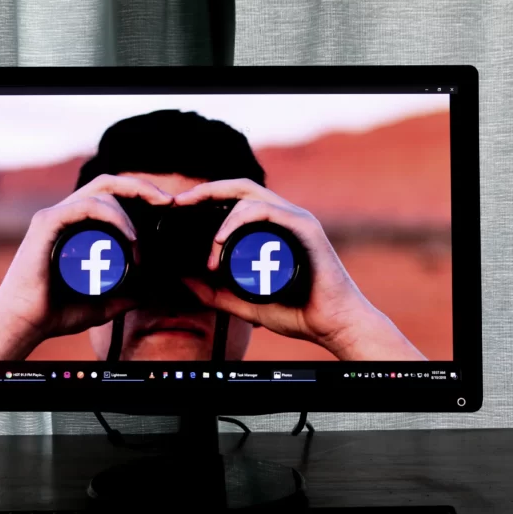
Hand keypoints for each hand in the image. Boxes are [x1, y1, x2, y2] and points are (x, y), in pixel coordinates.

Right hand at [0, 175, 172, 359]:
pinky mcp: (46, 223)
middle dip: (142, 187)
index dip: (140, 194)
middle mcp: (64, 214)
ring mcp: (54, 216)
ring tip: (140, 244)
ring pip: (101, 193)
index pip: (111, 195)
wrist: (24, 324)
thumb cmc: (54, 313)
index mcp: (75, 226)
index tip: (167, 208)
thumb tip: (144, 293)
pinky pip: (85, 206)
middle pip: (108, 183)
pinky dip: (113, 216)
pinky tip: (130, 237)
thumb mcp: (100, 304)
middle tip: (168, 202)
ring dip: (129, 214)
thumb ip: (121, 298)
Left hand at [175, 179, 425, 360]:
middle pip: (240, 187)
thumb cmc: (298, 312)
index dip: (207, 197)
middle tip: (179, 202)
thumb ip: (215, 293)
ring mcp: (296, 219)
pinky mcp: (305, 228)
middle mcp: (285, 217)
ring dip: (221, 221)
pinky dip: (238, 220)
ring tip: (210, 251)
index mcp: (273, 228)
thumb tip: (184, 280)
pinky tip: (221, 240)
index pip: (236, 199)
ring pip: (249, 197)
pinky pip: (266, 211)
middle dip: (206, 190)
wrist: (333, 325)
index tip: (179, 208)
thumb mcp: (244, 303)